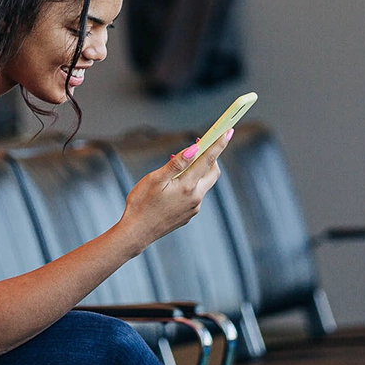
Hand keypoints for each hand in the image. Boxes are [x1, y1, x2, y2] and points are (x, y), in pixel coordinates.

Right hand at [119, 129, 234, 253]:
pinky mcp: (188, 215)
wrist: (136, 234)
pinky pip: (195, 195)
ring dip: (197, 171)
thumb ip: (177, 164)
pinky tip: (173, 184)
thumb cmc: (141, 204)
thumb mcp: (155, 179)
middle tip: (201, 144)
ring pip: (203, 184)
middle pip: (212, 172)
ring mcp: (193, 208)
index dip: (219, 144)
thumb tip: (194, 148)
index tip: (228, 131)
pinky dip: (190, 184)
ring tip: (177, 164)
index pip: (208, 160)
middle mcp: (195, 198)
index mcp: (187, 187)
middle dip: (210, 156)